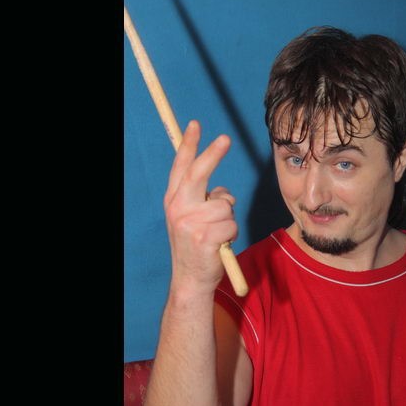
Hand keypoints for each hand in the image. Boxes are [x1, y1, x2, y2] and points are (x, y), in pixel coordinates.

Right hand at [163, 120, 237, 293]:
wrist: (190, 280)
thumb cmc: (197, 247)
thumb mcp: (192, 219)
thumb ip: (204, 201)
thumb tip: (224, 194)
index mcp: (174, 201)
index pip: (181, 167)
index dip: (188, 145)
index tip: (194, 125)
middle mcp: (178, 208)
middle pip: (199, 174)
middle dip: (212, 154)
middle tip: (226, 137)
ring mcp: (190, 223)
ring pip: (226, 204)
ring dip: (229, 219)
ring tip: (217, 234)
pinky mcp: (204, 237)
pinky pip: (232, 224)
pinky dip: (232, 233)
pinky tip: (220, 245)